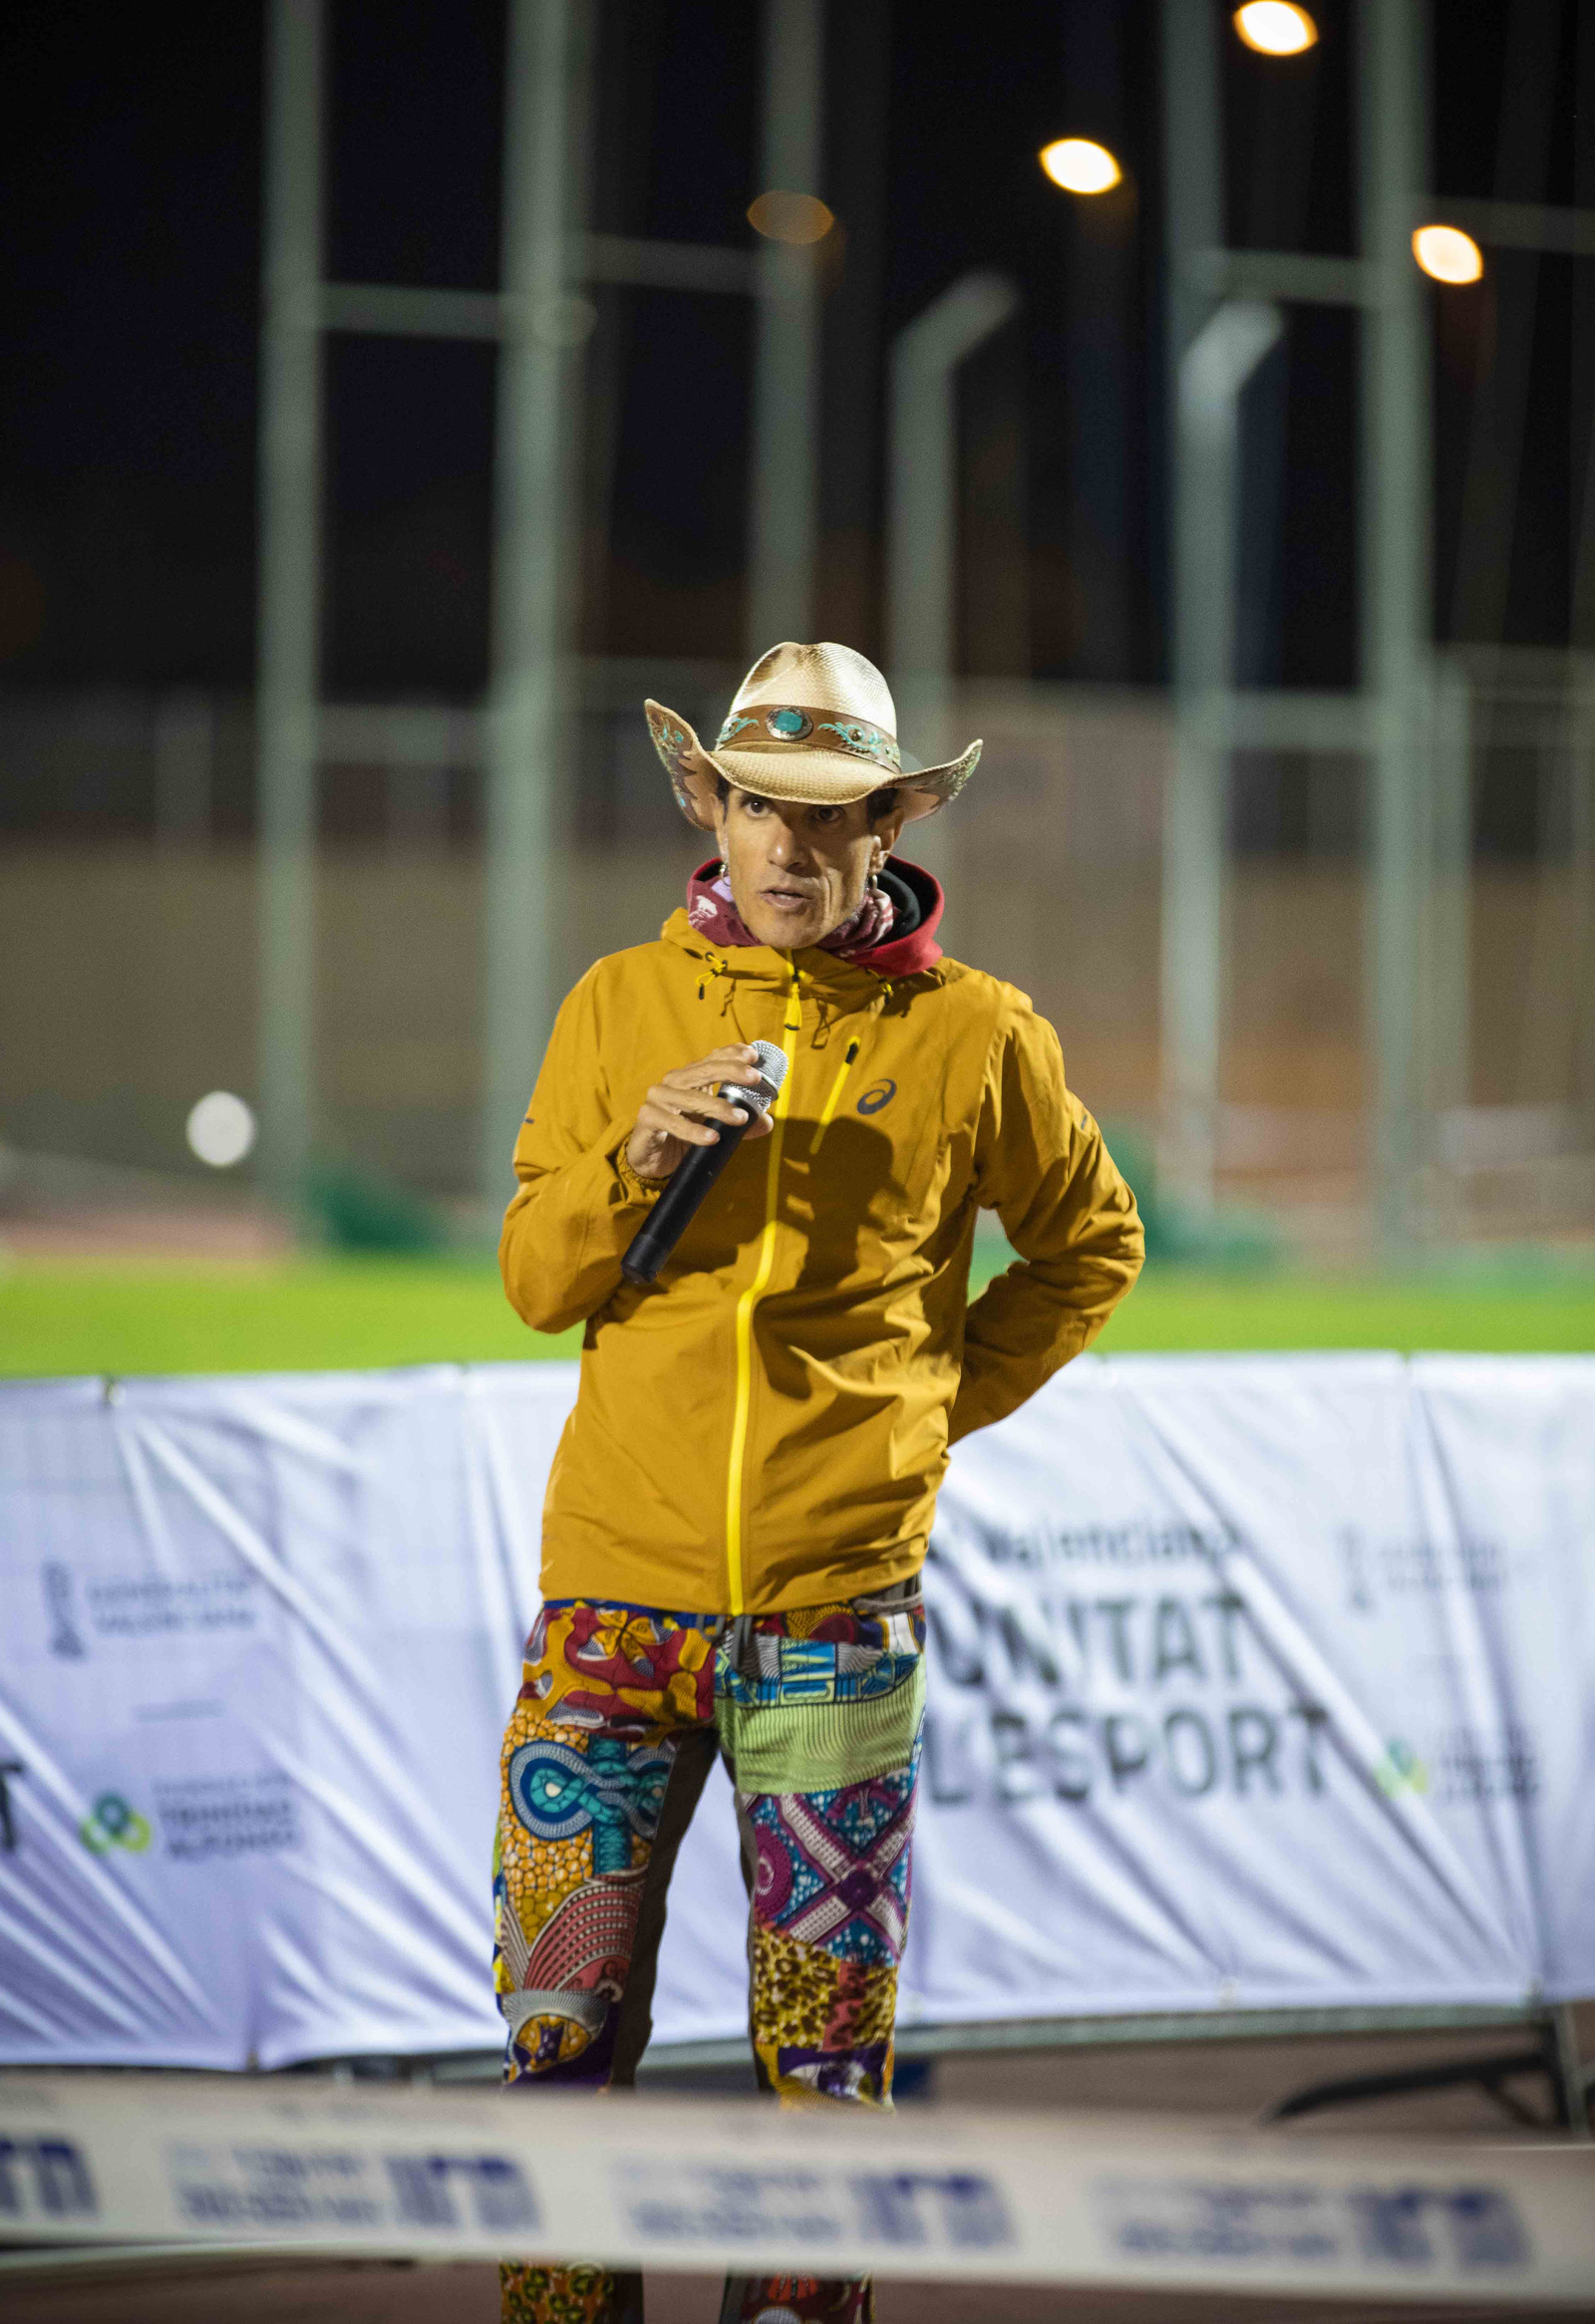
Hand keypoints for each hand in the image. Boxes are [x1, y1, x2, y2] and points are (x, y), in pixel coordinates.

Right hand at [626, 1045, 774, 1183]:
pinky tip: (712, 1138)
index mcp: (691, 1077)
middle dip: (731, 1071)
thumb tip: (767, 1122)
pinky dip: (693, 1131)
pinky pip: (672, 1123)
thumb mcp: (716, 1127)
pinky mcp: (648, 1118)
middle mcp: (673, 1082)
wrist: (654, 1158)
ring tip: (741, 1118)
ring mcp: (659, 1098)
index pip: (712, 1058)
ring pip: (690, 1098)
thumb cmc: (685, 1136)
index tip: (754, 1056)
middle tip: (755, 1078)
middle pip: (703, 1070)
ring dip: (717, 1107)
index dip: (732, 1054)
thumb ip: (740, 1123)